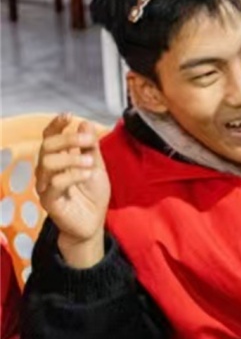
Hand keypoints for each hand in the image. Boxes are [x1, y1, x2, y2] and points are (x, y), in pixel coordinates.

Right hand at [35, 113, 110, 267]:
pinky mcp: (49, 201)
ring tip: (91, 162)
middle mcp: (47, 171)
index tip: (68, 115)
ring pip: (48, 163)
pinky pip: (54, 183)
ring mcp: (46, 186)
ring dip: (72, 158)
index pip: (49, 137)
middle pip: (46, 146)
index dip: (55, 125)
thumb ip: (90, 147)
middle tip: (88, 141)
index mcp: (58, 160)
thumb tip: (85, 123)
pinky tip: (88, 175)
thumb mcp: (96, 166)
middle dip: (68, 139)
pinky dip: (72, 175)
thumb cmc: (92, 195)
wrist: (93, 223)